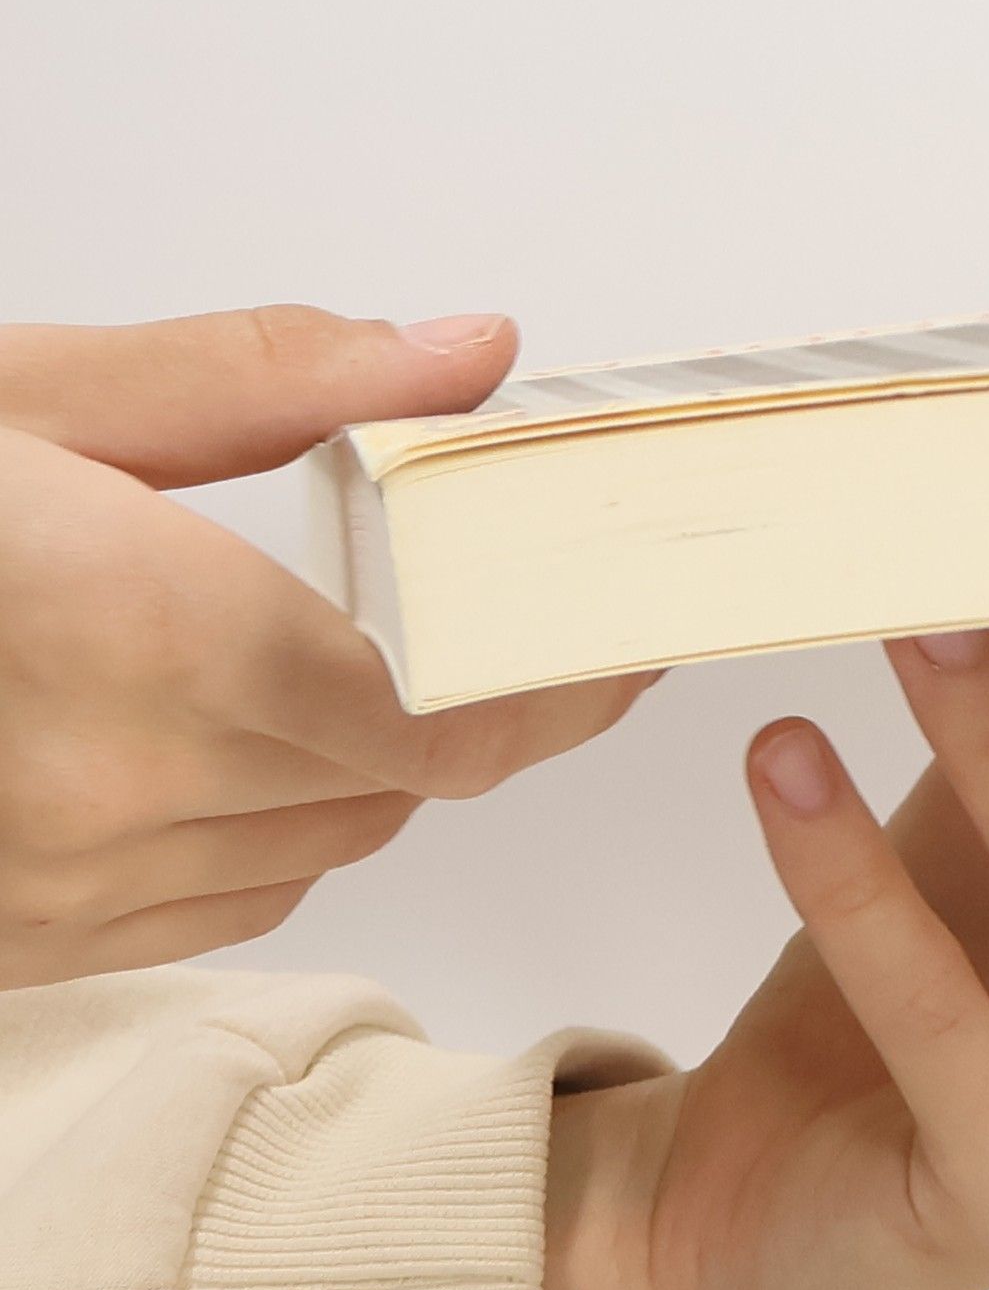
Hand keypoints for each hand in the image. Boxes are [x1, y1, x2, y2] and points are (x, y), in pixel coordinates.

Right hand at [0, 304, 664, 988]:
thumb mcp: (34, 392)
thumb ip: (276, 377)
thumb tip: (467, 354)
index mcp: (153, 643)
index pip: (448, 714)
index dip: (564, 684)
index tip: (626, 635)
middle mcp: (115, 795)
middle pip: (403, 782)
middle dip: (485, 701)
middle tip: (521, 617)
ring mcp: (58, 888)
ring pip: (323, 844)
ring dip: (375, 758)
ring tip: (362, 651)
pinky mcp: (17, 936)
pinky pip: (220, 897)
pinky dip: (272, 818)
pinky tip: (233, 734)